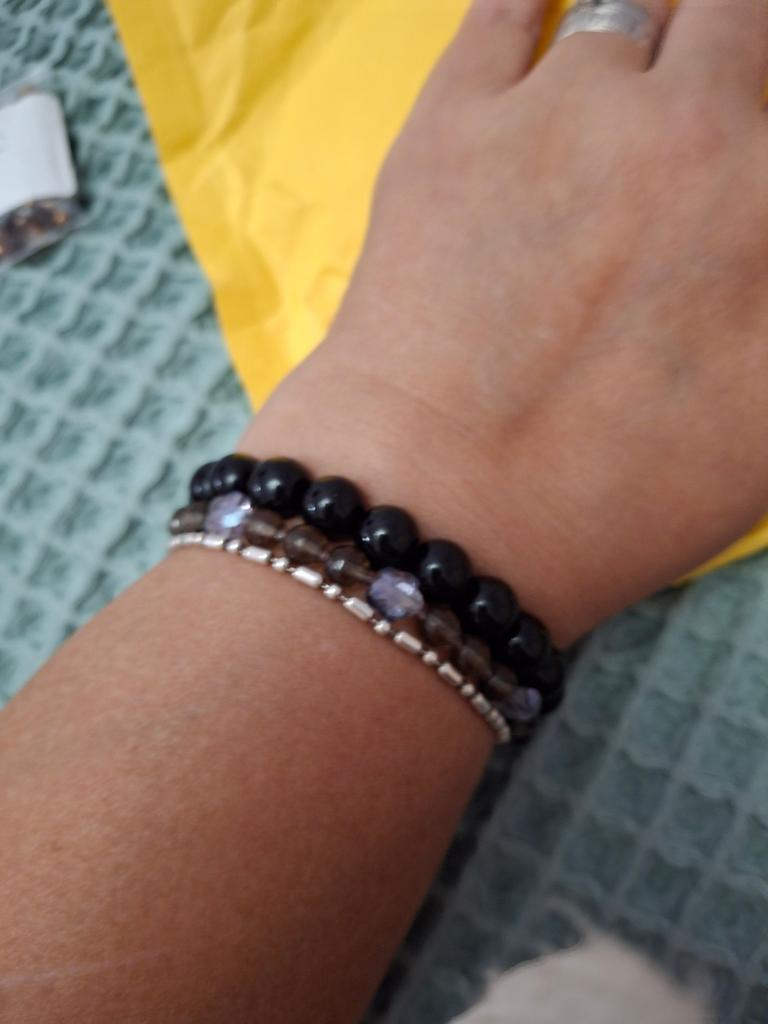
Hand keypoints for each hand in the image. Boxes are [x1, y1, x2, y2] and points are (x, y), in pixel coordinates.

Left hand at [245, 0, 767, 644]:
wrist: (446, 508)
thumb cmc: (619, 496)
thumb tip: (751, 237)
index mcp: (767, 204)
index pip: (765, 78)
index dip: (745, 110)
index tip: (728, 155)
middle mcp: (696, 125)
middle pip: (736, 19)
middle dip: (727, 45)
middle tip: (690, 110)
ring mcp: (570, 110)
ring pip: (626, 11)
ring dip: (638, 42)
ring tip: (623, 92)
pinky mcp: (456, 121)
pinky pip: (504, 10)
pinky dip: (525, 11)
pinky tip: (537, 28)